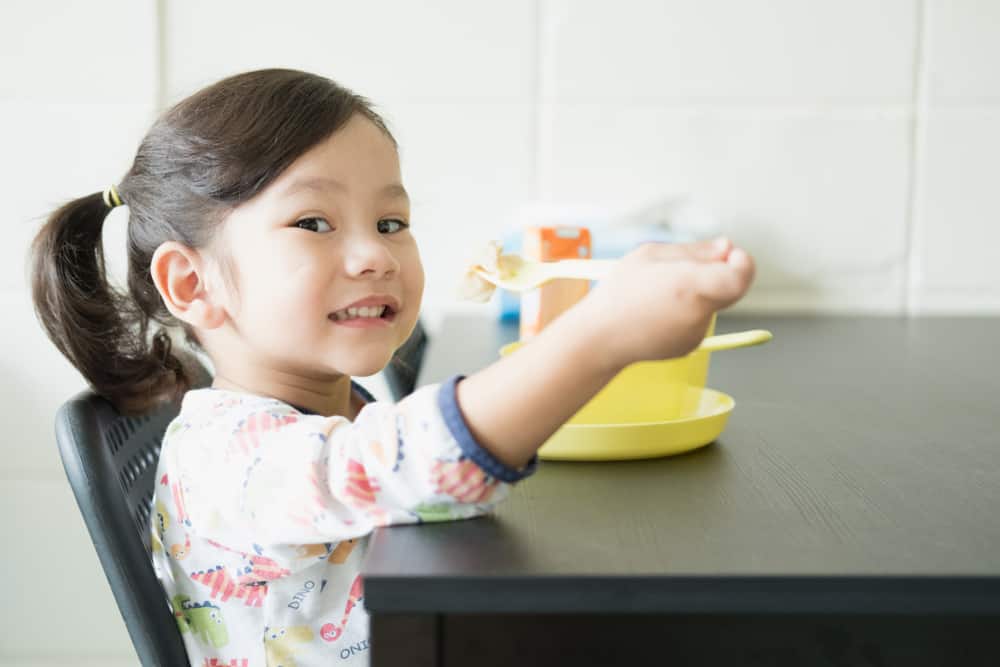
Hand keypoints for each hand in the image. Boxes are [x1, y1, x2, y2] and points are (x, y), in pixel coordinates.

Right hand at [577, 237, 755, 370]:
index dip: (742, 263)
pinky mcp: (690, 345)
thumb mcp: (650, 255)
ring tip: (657, 291)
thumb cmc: (620, 292)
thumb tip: (726, 248)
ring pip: (711, 302)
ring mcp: (696, 333)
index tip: (731, 254)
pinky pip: (698, 319)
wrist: (599, 338)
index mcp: (691, 285)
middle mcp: (699, 313)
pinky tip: (656, 310)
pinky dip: (686, 310)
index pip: (740, 276)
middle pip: (729, 288)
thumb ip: (695, 251)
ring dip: (696, 292)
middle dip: (716, 272)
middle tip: (686, 266)